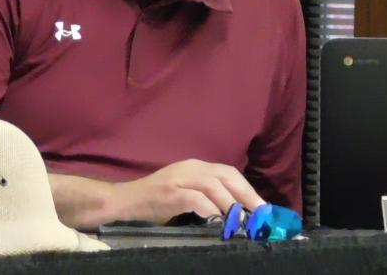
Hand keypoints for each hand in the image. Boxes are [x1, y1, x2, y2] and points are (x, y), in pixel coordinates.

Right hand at [109, 159, 264, 223]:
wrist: (124, 201)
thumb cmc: (156, 201)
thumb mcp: (185, 192)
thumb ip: (207, 196)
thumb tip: (236, 212)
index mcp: (196, 166)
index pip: (229, 172)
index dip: (247, 188)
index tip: (262, 206)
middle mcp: (190, 168)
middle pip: (226, 176)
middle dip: (246, 194)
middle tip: (259, 213)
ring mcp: (179, 179)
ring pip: (214, 186)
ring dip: (231, 204)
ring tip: (242, 220)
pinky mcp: (169, 193)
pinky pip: (195, 199)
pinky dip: (209, 208)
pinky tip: (218, 220)